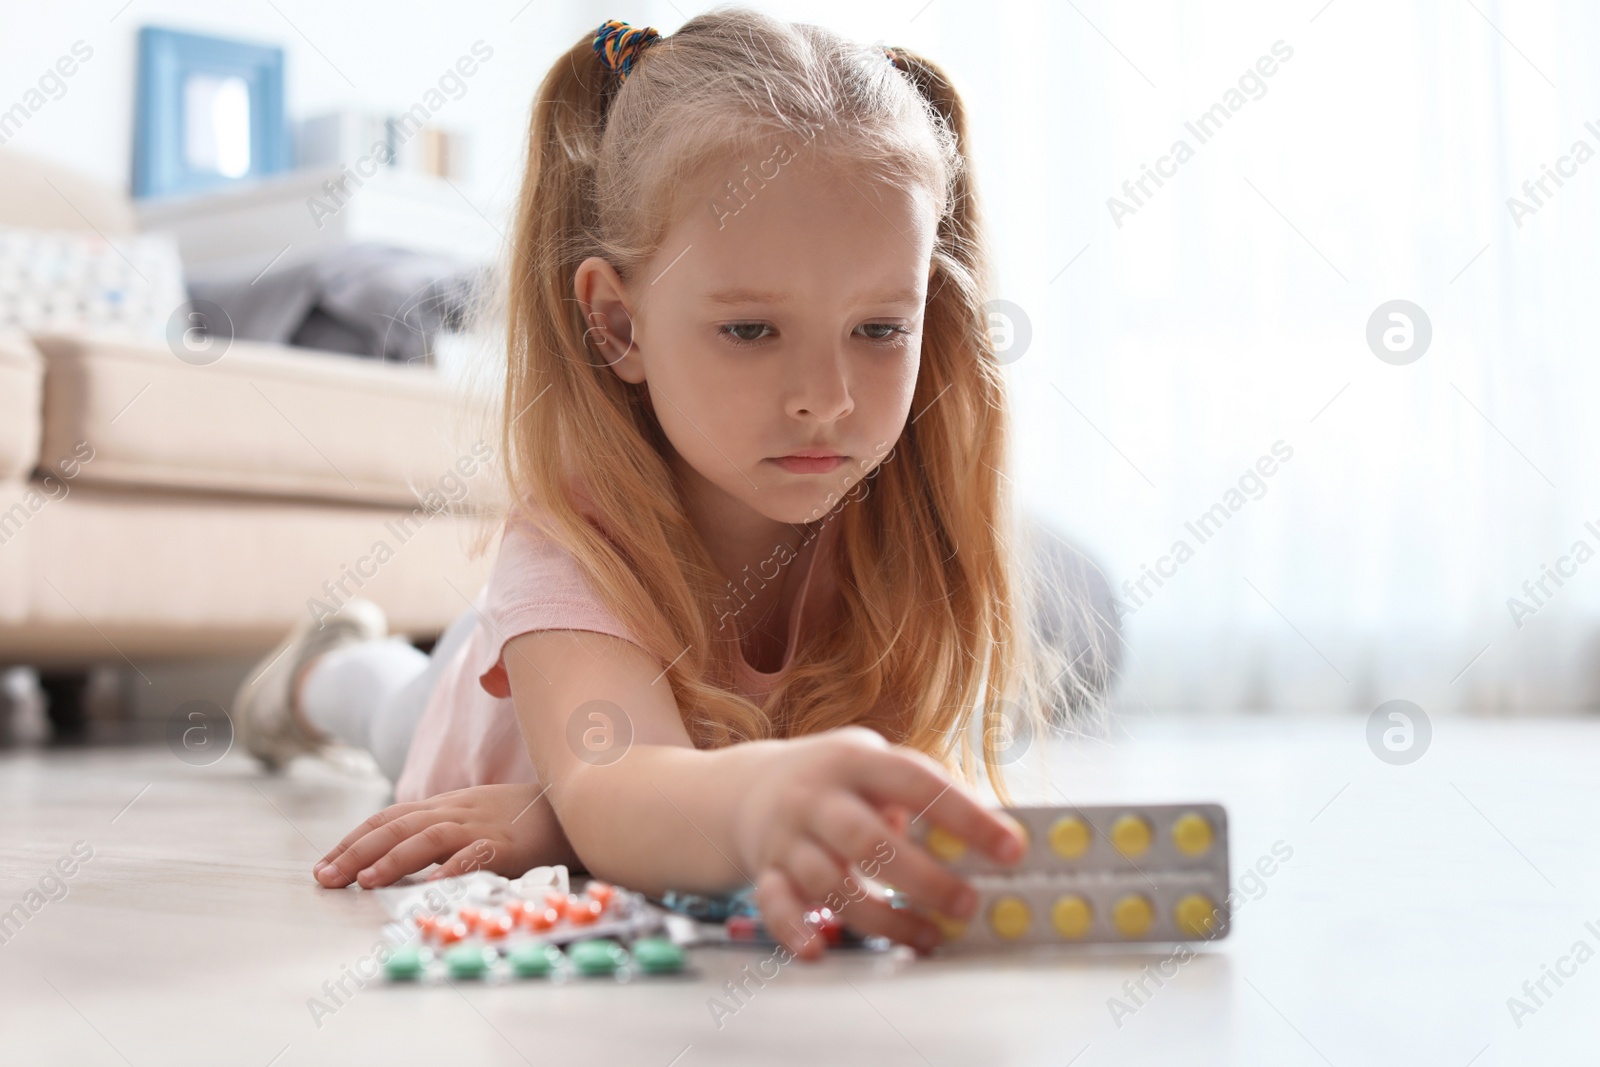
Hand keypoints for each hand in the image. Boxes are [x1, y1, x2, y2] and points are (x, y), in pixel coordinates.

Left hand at [313, 782, 576, 888]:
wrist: (580, 803)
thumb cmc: (528, 817)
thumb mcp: (479, 815)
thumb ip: (445, 830)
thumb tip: (402, 854)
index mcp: (450, 804)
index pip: (391, 817)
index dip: (354, 839)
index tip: (325, 864)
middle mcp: (460, 811)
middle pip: (398, 826)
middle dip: (356, 851)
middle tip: (324, 878)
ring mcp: (484, 826)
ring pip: (428, 837)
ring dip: (392, 859)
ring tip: (364, 881)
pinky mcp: (510, 845)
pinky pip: (478, 855)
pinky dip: (454, 869)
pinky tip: (432, 887)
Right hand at [732, 726, 1025, 960]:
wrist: (751, 786)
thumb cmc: (840, 782)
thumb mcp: (877, 766)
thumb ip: (926, 795)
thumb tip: (996, 837)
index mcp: (857, 762)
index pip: (918, 783)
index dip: (966, 817)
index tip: (1012, 849)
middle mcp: (818, 797)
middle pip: (868, 841)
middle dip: (923, 879)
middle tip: (968, 905)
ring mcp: (788, 836)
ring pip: (830, 883)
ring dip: (882, 918)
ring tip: (929, 938)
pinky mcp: (767, 871)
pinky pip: (774, 904)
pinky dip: (793, 930)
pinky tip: (817, 952)